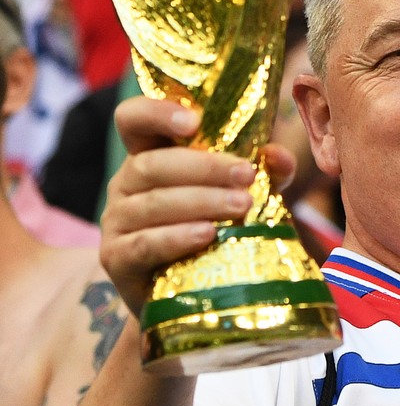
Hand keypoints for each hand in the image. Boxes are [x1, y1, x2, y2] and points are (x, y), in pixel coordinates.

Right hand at [100, 97, 295, 316]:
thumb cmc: (220, 228)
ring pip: (151, 203)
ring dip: (200, 201)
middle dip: (204, 167)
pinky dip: (177, 237)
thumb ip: (266, 172)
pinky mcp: (116, 259)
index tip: (194, 121)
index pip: (133, 120)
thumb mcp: (244, 193)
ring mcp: (116, 221)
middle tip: (247, 175)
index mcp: (150, 155)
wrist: (192, 293)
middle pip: (152, 164)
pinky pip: (143, 244)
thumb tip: (277, 156)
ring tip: (242, 206)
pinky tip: (207, 235)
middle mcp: (125, 183)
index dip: (156, 112)